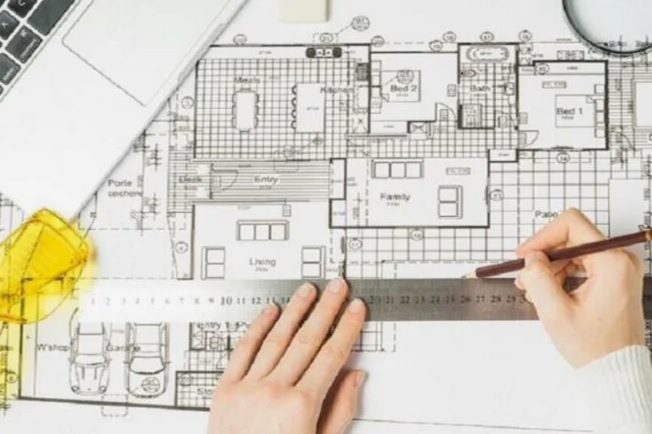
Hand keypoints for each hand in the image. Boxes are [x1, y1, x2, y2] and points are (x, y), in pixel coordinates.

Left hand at [207, 278, 366, 433]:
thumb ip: (340, 410)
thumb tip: (354, 377)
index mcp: (301, 406)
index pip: (332, 355)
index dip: (347, 328)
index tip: (355, 310)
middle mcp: (274, 391)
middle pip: (307, 339)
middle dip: (326, 309)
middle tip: (337, 287)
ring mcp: (247, 388)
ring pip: (276, 338)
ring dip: (295, 310)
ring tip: (308, 290)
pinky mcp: (225, 390)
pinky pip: (243, 350)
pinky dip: (257, 327)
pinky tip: (269, 311)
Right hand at [516, 208, 645, 367]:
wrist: (616, 368)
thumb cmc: (594, 346)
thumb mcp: (555, 312)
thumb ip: (538, 278)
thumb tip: (531, 258)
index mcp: (612, 263)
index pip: (571, 225)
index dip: (542, 236)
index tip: (526, 255)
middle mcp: (620, 259)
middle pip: (571, 236)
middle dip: (544, 255)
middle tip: (525, 277)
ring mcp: (619, 267)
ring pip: (574, 249)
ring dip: (550, 265)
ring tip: (534, 288)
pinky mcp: (614, 275)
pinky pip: (581, 261)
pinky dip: (562, 272)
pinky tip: (549, 290)